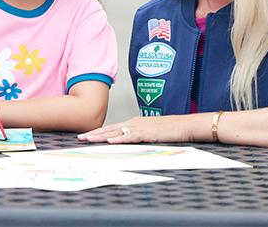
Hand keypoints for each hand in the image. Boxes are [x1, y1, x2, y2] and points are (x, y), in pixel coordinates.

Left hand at [77, 115, 195, 143]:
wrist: (187, 125)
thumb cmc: (172, 130)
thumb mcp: (152, 134)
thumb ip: (140, 138)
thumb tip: (129, 144)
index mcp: (135, 123)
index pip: (112, 128)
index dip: (98, 131)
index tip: (87, 135)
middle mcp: (134, 123)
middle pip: (110, 128)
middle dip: (94, 133)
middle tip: (80, 137)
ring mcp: (140, 127)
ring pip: (116, 131)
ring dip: (100, 136)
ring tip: (88, 139)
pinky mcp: (148, 133)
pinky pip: (130, 136)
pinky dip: (118, 138)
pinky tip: (109, 140)